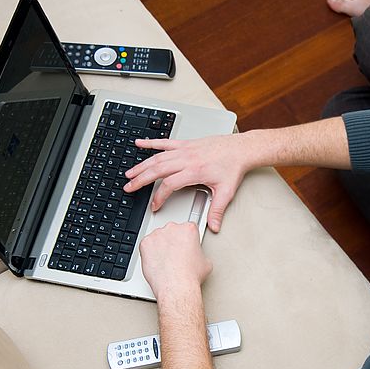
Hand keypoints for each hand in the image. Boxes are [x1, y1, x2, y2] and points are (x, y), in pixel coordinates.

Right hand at [124, 134, 249, 232]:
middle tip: (128, 187)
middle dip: (141, 180)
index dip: (159, 197)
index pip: (169, 185)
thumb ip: (217, 210)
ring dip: (141, 165)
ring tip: (129, 173)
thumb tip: (213, 226)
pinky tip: (139, 143)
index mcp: (194, 171)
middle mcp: (187, 159)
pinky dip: (150, 143)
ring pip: (157, 157)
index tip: (154, 206)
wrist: (241, 149)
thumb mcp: (226, 191)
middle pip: (157, 169)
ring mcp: (185, 150)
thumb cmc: (233, 167)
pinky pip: (164, 142)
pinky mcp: (186, 144)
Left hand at [139, 222, 211, 298]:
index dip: (187, 238)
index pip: (188, 228)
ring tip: (166, 261)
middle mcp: (172, 228)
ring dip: (161, 246)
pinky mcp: (145, 243)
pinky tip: (157, 262)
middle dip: (173, 241)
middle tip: (176, 256)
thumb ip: (199, 253)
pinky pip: (146, 245)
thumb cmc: (190, 275)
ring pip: (158, 238)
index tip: (186, 245)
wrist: (176, 286)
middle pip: (172, 231)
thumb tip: (197, 256)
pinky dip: (149, 253)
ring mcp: (157, 235)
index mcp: (188, 229)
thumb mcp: (206, 261)